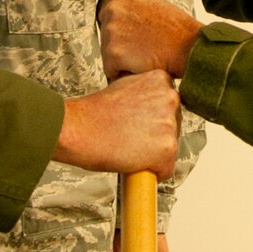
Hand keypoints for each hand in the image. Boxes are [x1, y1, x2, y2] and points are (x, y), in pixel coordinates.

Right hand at [53, 70, 180, 178]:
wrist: (78, 129)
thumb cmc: (94, 112)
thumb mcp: (124, 87)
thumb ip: (145, 94)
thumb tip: (152, 108)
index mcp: (161, 80)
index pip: (169, 106)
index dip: (151, 118)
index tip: (136, 121)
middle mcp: (171, 98)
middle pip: (173, 126)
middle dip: (155, 135)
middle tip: (130, 135)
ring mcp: (170, 124)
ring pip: (169, 148)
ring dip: (152, 152)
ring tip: (128, 146)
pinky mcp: (167, 148)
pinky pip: (165, 169)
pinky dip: (151, 171)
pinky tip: (132, 161)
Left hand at [100, 0, 200, 78]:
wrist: (189, 48)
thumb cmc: (177, 32)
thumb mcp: (153, 5)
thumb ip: (132, 10)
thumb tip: (121, 19)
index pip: (108, 15)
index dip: (123, 29)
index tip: (135, 32)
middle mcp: (114, 8)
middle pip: (105, 34)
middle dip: (121, 43)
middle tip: (142, 45)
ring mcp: (112, 30)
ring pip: (107, 53)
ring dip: (123, 58)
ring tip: (144, 53)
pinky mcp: (113, 52)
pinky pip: (111, 69)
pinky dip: (124, 72)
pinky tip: (141, 64)